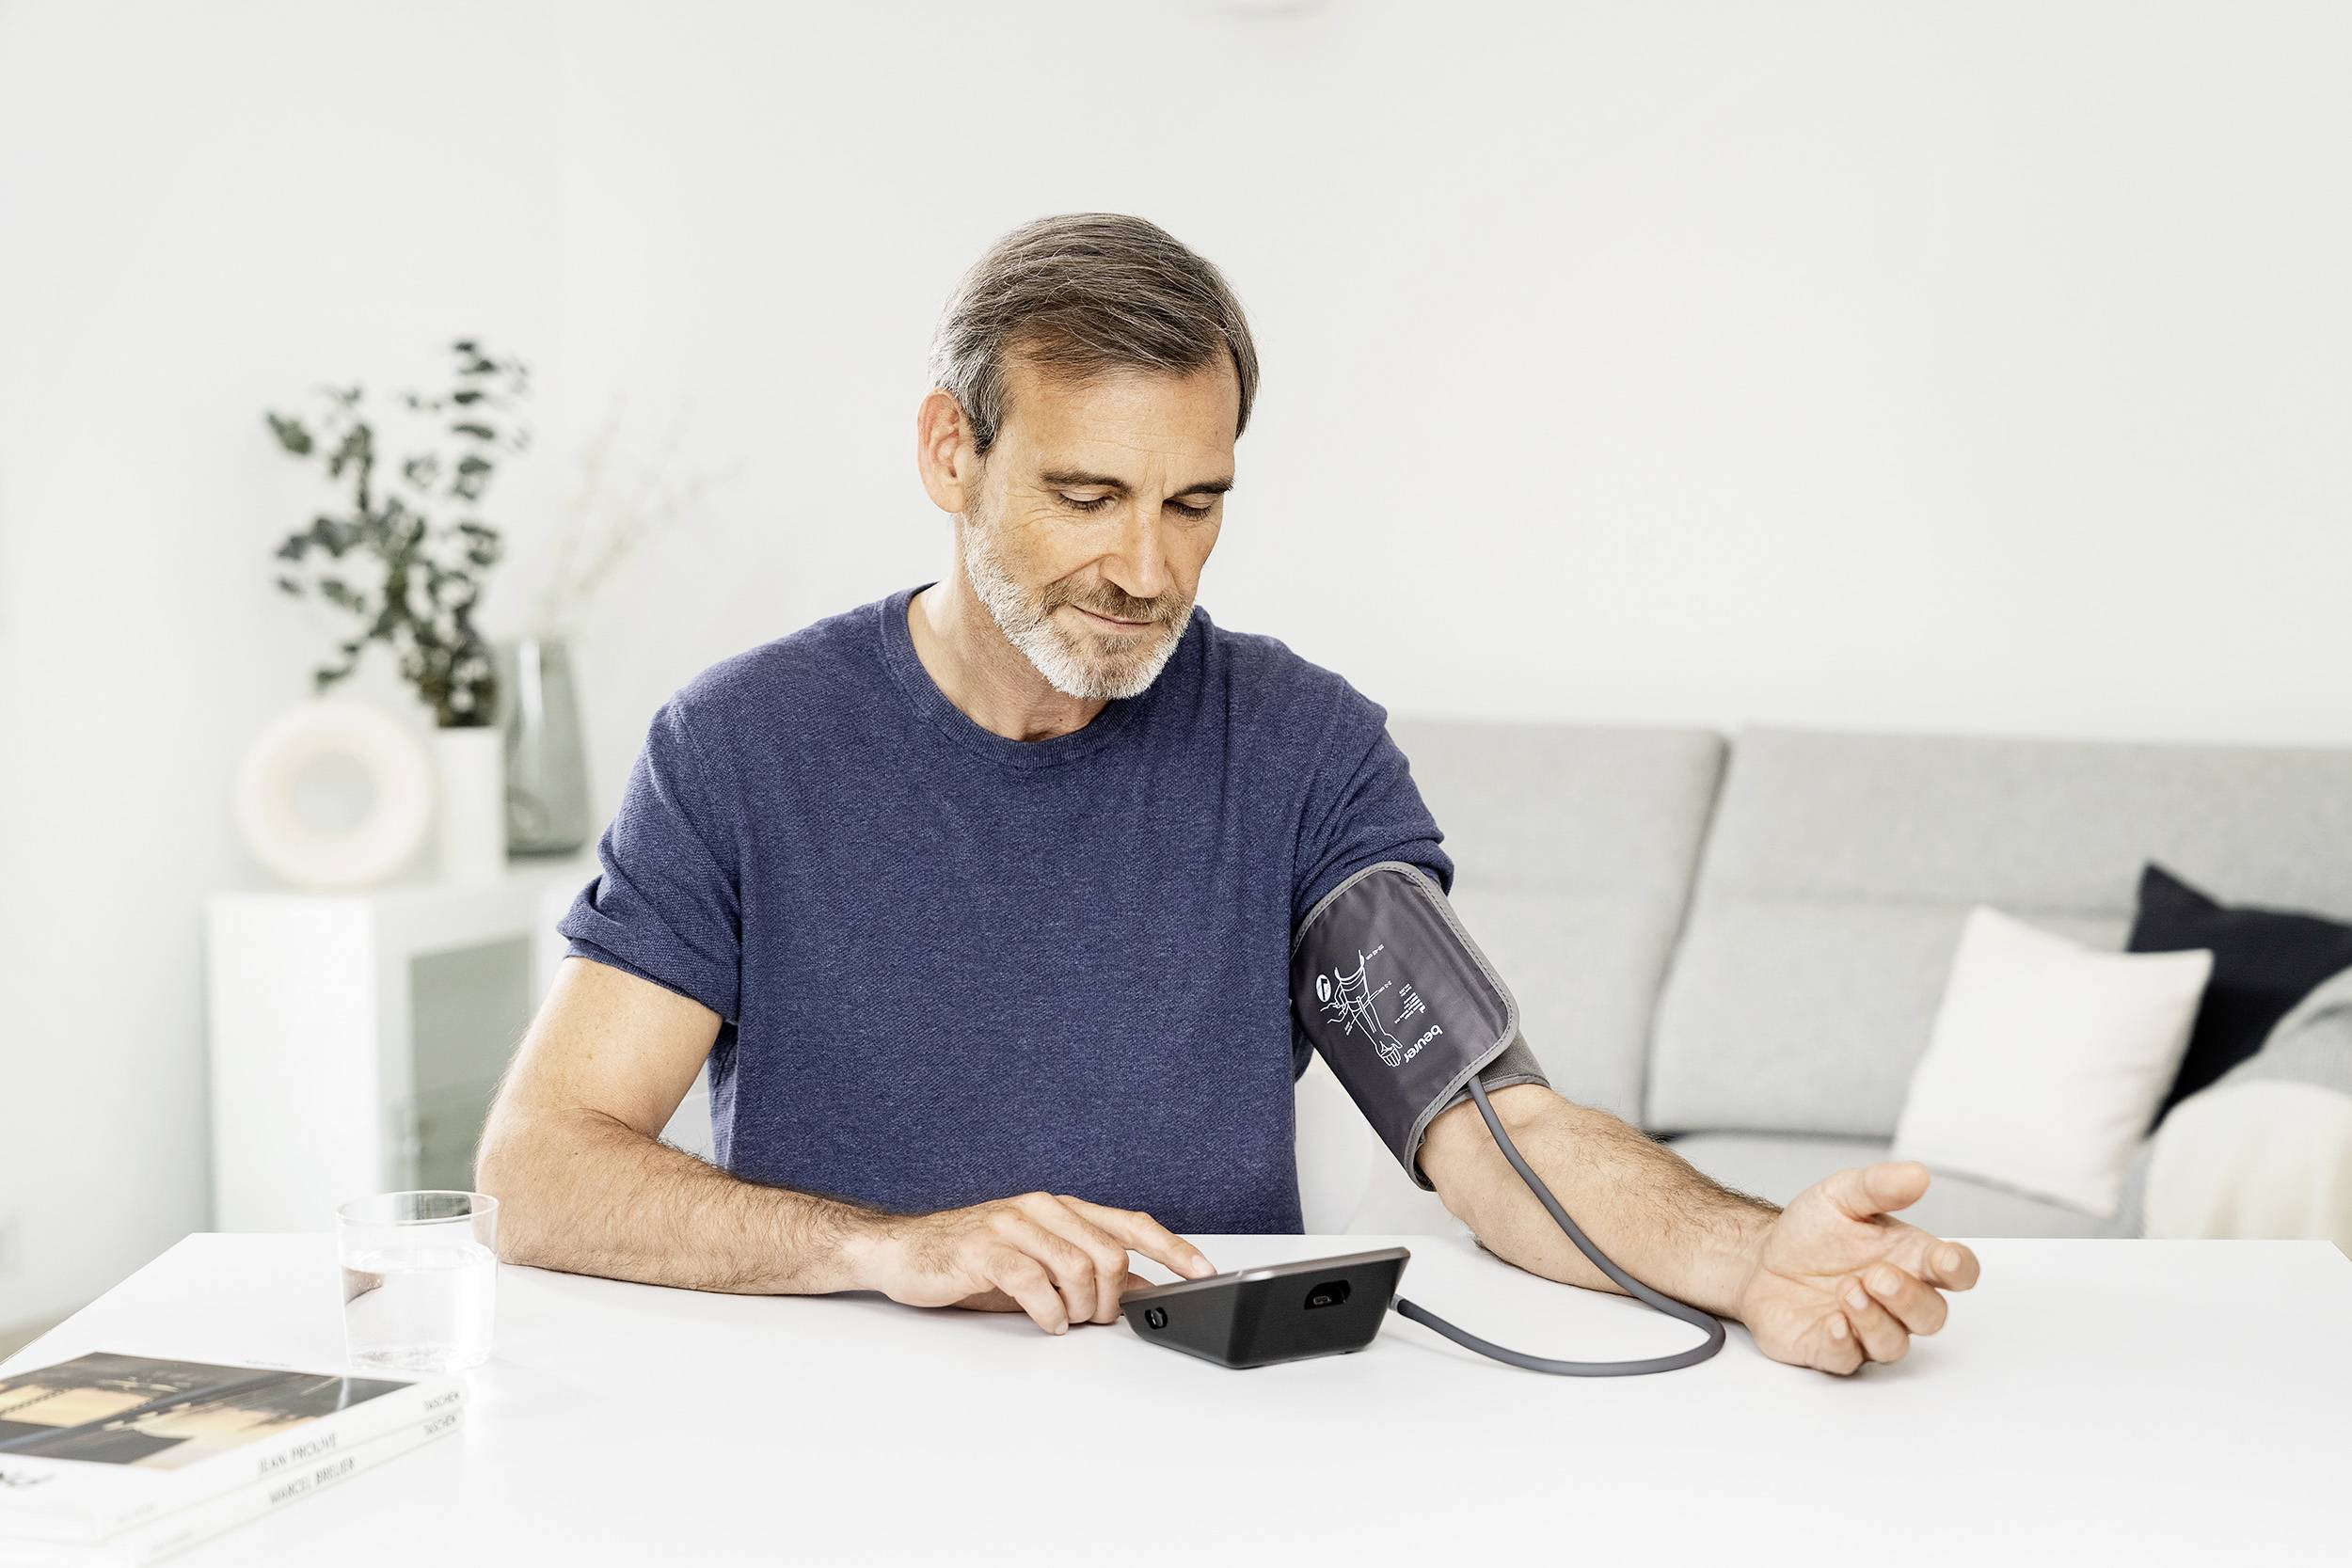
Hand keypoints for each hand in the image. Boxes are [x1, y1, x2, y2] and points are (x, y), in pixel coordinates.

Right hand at [859, 1191, 1216, 1334]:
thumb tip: (1145, 1291)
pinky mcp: (985, 1248)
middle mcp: (1042, 1208)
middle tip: (1094, 1318)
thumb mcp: (1041, 1265)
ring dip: (1081, 1309)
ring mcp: (1013, 1224)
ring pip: (1079, 1268)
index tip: (1204, 1273)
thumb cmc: (974, 1260)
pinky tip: (1046, 1321)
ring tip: (1064, 1320)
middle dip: (1113, 1298)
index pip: (1131, 1223)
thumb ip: (1090, 1274)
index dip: (1173, 1249)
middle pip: (1112, 1253)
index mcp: (1062, 1209)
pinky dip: (1049, 1313)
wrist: (903, 1251)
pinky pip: (1036, 1283)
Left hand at [1733, 1161, 1981, 1374]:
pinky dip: (1844, 1344)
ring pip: (1894, 1344)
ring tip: (1848, 1290)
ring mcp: (1866, 1329)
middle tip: (1877, 1276)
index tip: (1946, 1261)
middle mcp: (1896, 1301)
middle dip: (1909, 1298)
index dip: (1960, 1270)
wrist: (1761, 1259)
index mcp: (1909, 1259)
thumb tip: (1918, 1175)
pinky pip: (1849, 1360)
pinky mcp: (1832, 1349)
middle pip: (1931, 1316)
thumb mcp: (1841, 1196)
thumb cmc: (1813, 1232)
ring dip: (1875, 1320)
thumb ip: (1879, 1187)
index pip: (1957, 1272)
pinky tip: (1833, 1323)